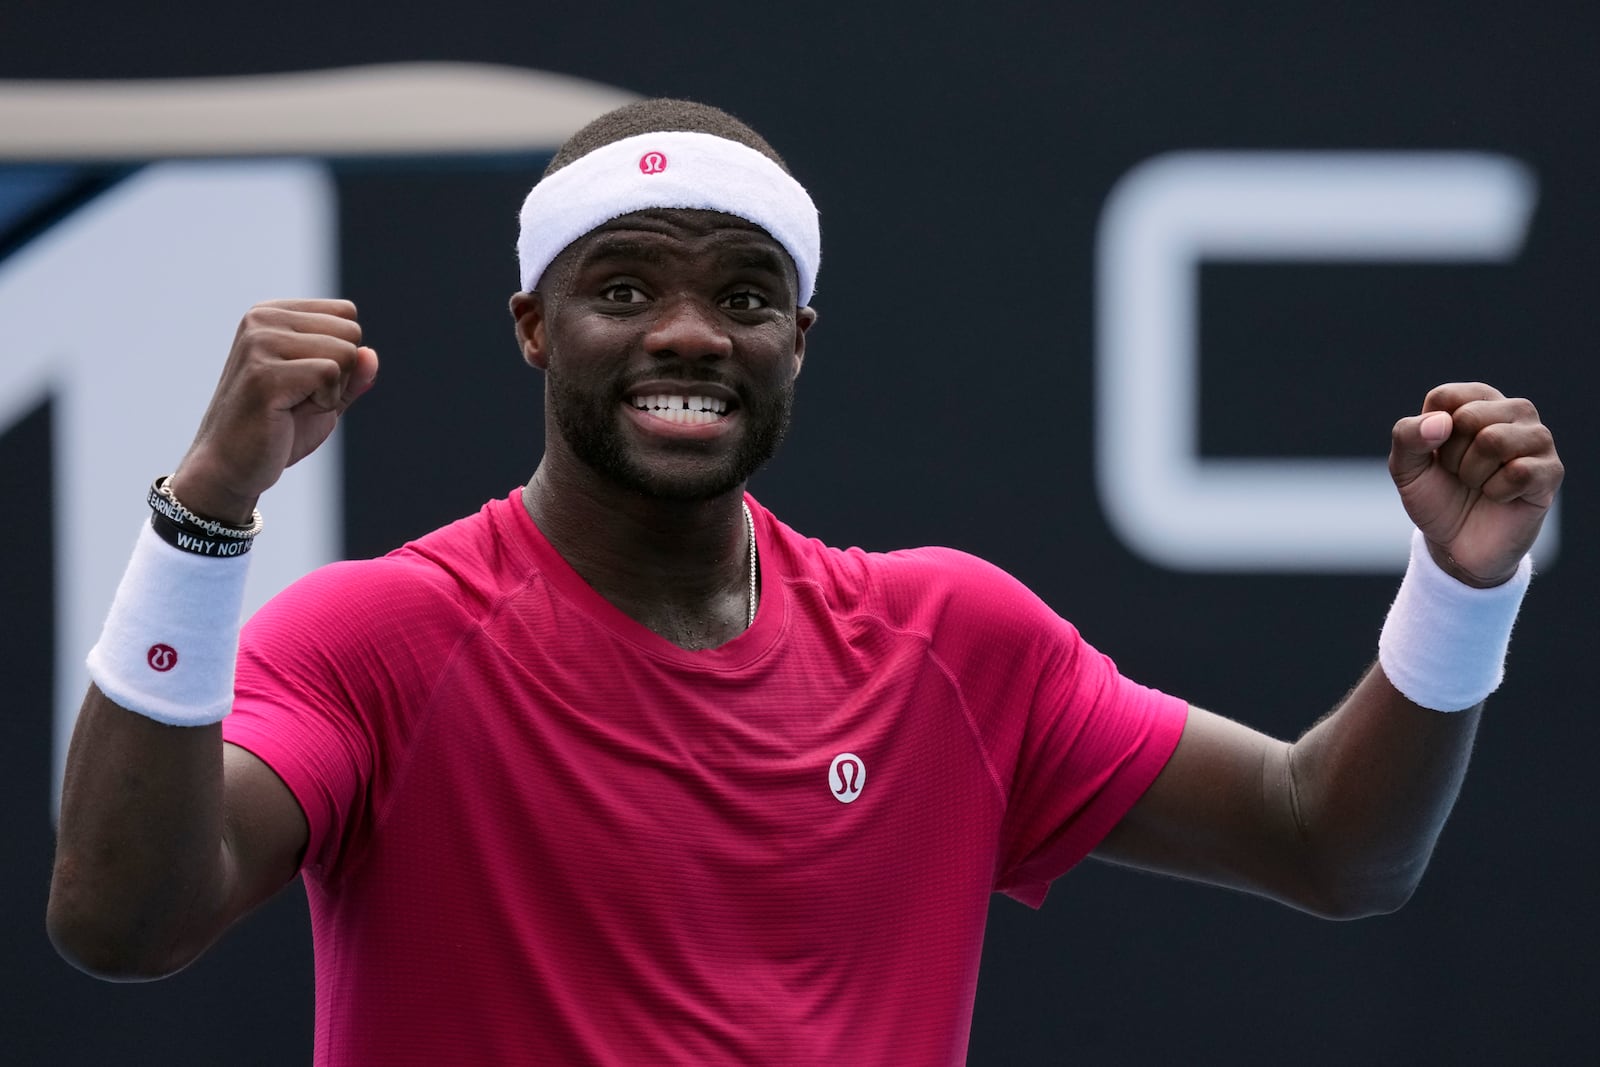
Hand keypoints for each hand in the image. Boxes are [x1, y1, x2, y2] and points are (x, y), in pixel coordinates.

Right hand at [169, 299, 378, 523]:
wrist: (231, 466)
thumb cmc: (278, 429)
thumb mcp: (327, 394)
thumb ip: (353, 373)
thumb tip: (370, 354)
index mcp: (272, 314)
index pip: (346, 314)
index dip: (342, 355)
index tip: (304, 380)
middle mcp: (261, 320)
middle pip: (350, 331)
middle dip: (340, 374)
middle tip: (297, 397)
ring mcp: (259, 343)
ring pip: (345, 352)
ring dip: (331, 391)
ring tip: (290, 405)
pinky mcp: (264, 374)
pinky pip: (330, 374)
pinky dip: (324, 403)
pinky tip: (288, 414)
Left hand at [1389, 382, 1561, 586]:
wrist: (1456, 544)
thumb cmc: (1435, 496)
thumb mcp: (1406, 468)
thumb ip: (1407, 436)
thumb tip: (1442, 422)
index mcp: (1477, 401)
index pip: (1445, 397)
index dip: (1429, 434)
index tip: (1437, 454)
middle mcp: (1513, 411)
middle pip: (1469, 417)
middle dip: (1452, 456)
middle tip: (1460, 474)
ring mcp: (1537, 439)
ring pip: (1495, 440)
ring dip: (1473, 474)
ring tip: (1479, 485)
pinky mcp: (1551, 471)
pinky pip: (1518, 472)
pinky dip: (1496, 492)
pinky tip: (1500, 497)